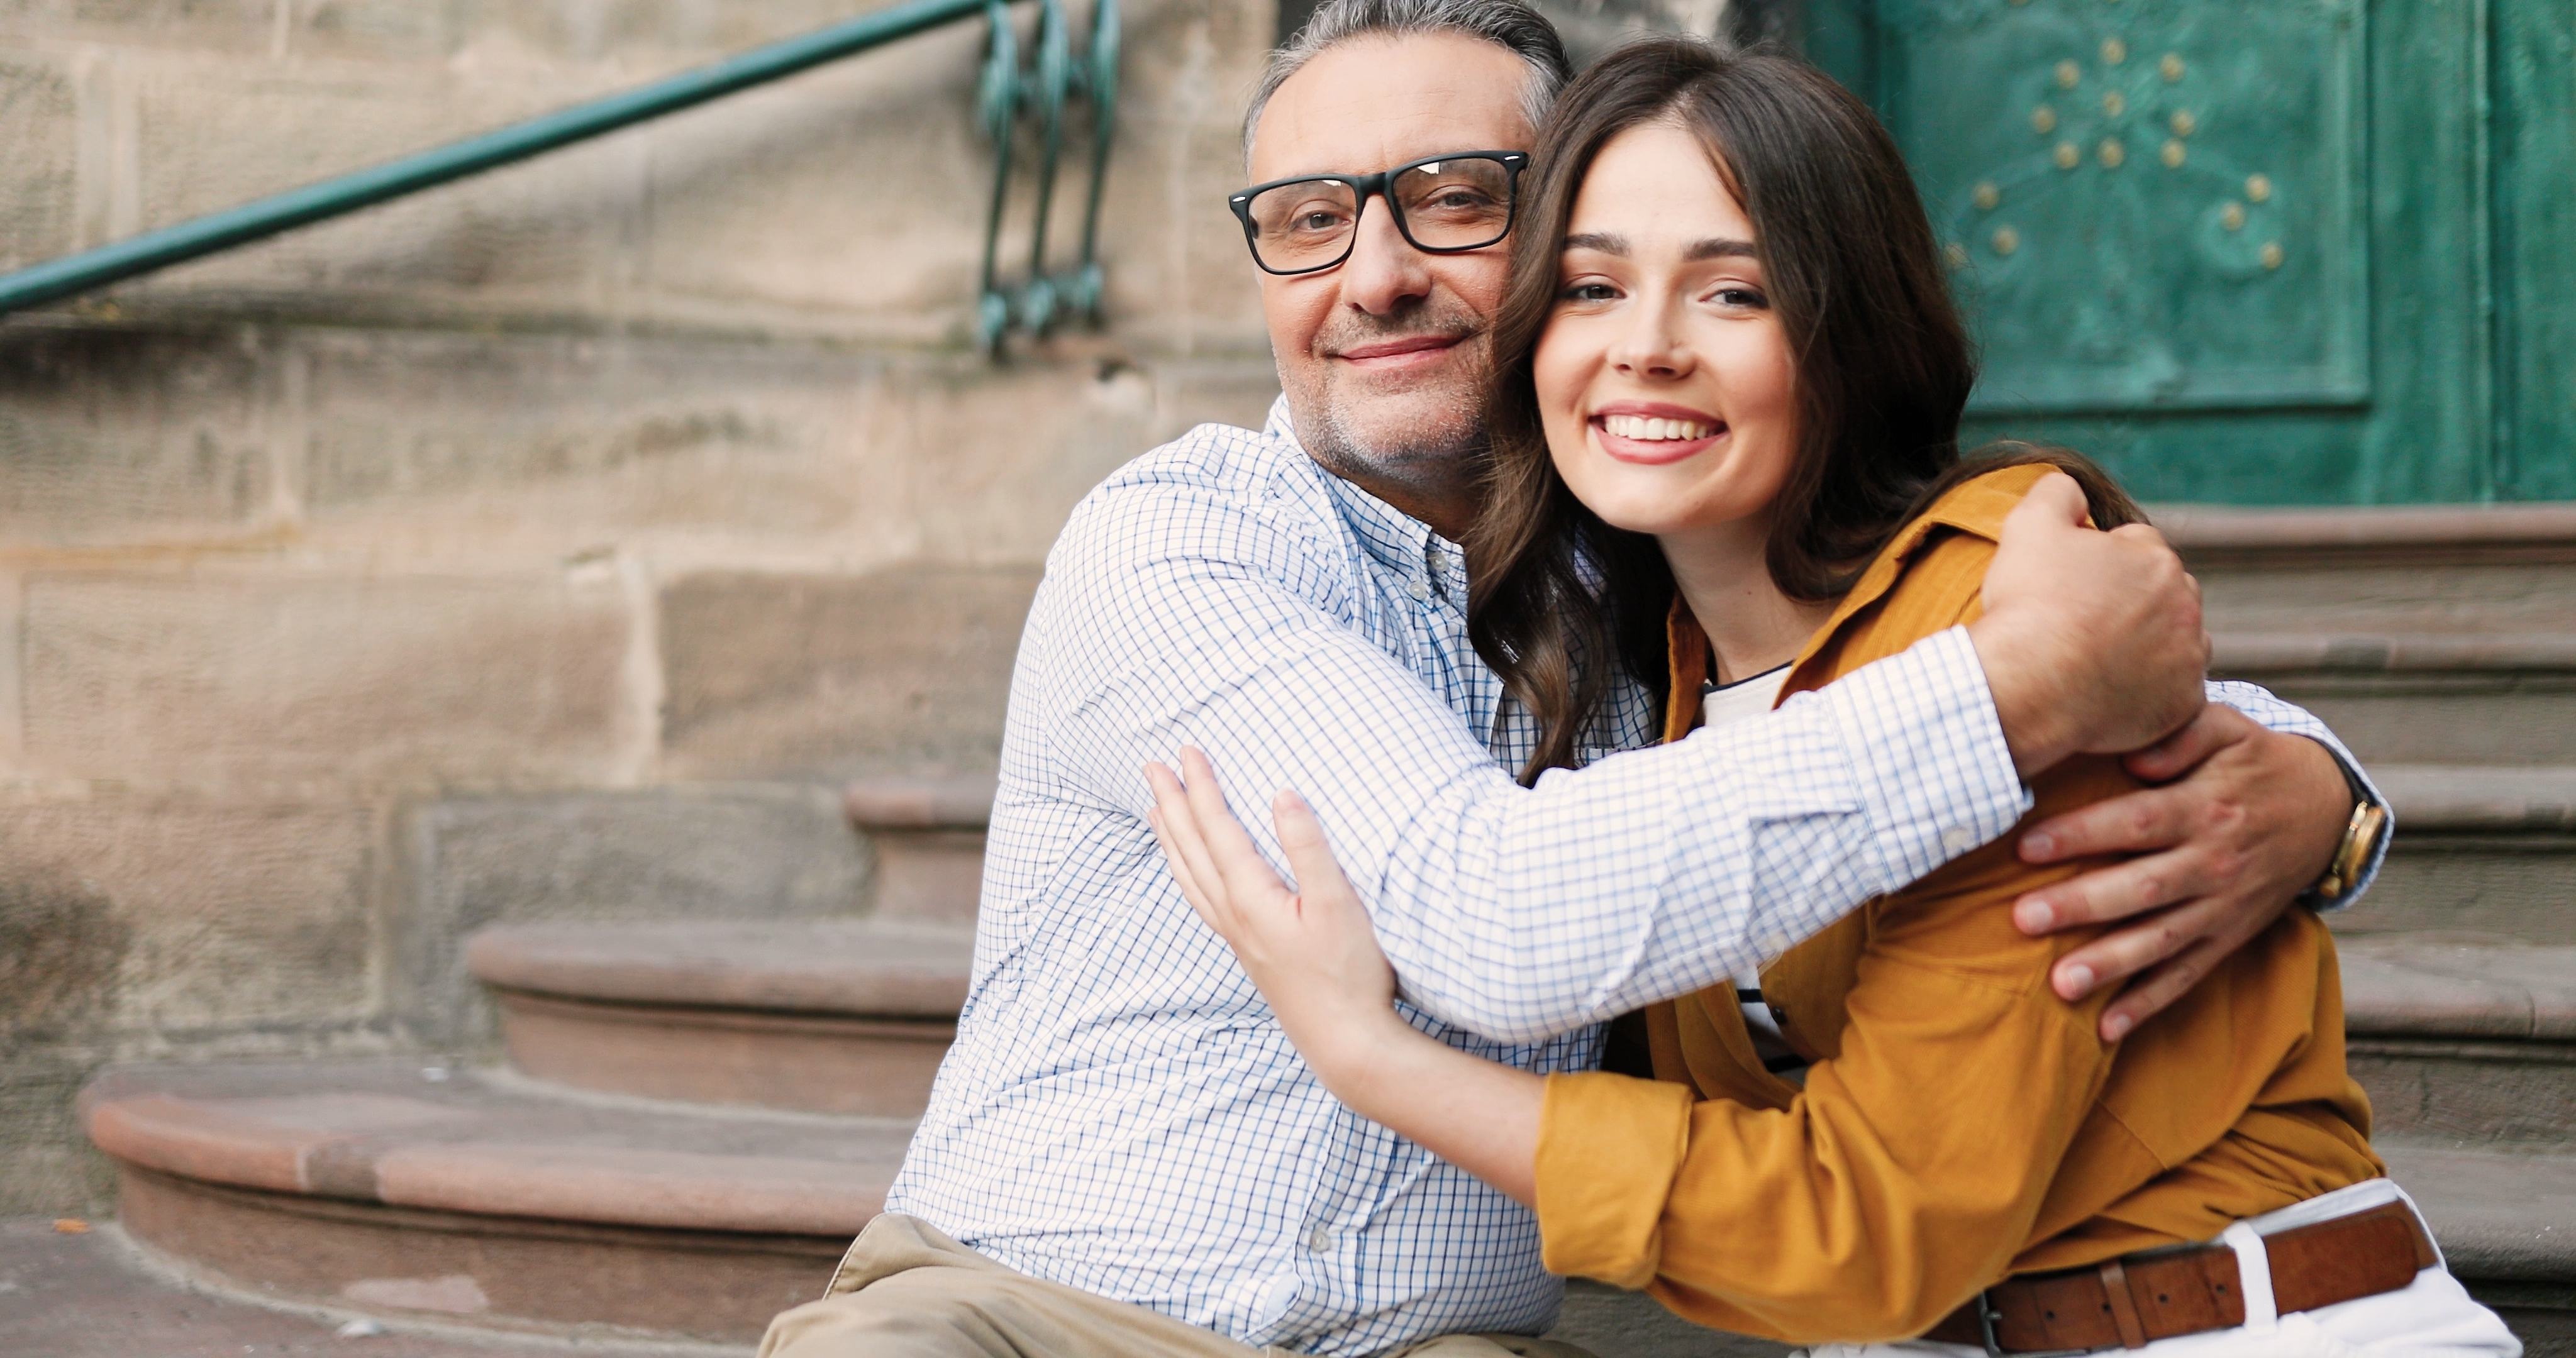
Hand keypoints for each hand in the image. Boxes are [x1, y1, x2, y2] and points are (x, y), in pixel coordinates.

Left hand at [1143, 747, 1548, 1207]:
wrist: (1345, 1042)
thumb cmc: (1348, 975)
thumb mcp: (1338, 904)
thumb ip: (1309, 847)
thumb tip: (1282, 795)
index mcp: (1252, 897)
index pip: (1217, 829)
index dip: (1200, 787)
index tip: (1186, 751)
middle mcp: (1233, 916)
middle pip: (1191, 849)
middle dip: (1171, 803)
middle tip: (1150, 767)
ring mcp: (1237, 937)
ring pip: (1189, 876)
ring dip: (1171, 838)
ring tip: (1156, 810)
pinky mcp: (1248, 953)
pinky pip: (1200, 900)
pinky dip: (1186, 874)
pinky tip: (1191, 872)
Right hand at [1969, 473, 2210, 777]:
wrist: (2026, 687)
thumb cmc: (2028, 607)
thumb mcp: (2029, 526)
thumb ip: (2057, 492)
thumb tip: (2072, 488)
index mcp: (2156, 558)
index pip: (2134, 548)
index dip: (2096, 565)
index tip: (2067, 589)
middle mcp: (2185, 605)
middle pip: (2159, 596)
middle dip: (2128, 604)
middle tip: (2078, 626)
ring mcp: (2189, 658)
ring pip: (2171, 643)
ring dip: (2143, 647)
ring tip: (2093, 661)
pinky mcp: (2184, 704)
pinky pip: (2172, 693)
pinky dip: (2148, 692)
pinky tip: (2108, 693)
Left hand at [2012, 704, 2352, 1040]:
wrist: (2326, 811)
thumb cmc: (2255, 761)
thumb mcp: (2229, 729)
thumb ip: (2181, 733)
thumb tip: (2135, 754)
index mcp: (2205, 807)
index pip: (2137, 822)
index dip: (2081, 835)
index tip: (2025, 846)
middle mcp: (2213, 862)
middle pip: (2141, 889)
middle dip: (2081, 905)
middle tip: (2022, 919)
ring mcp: (2222, 907)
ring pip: (2161, 941)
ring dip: (2110, 965)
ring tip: (2060, 984)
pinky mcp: (2229, 937)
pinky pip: (2187, 976)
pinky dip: (2148, 1004)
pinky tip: (2106, 1028)